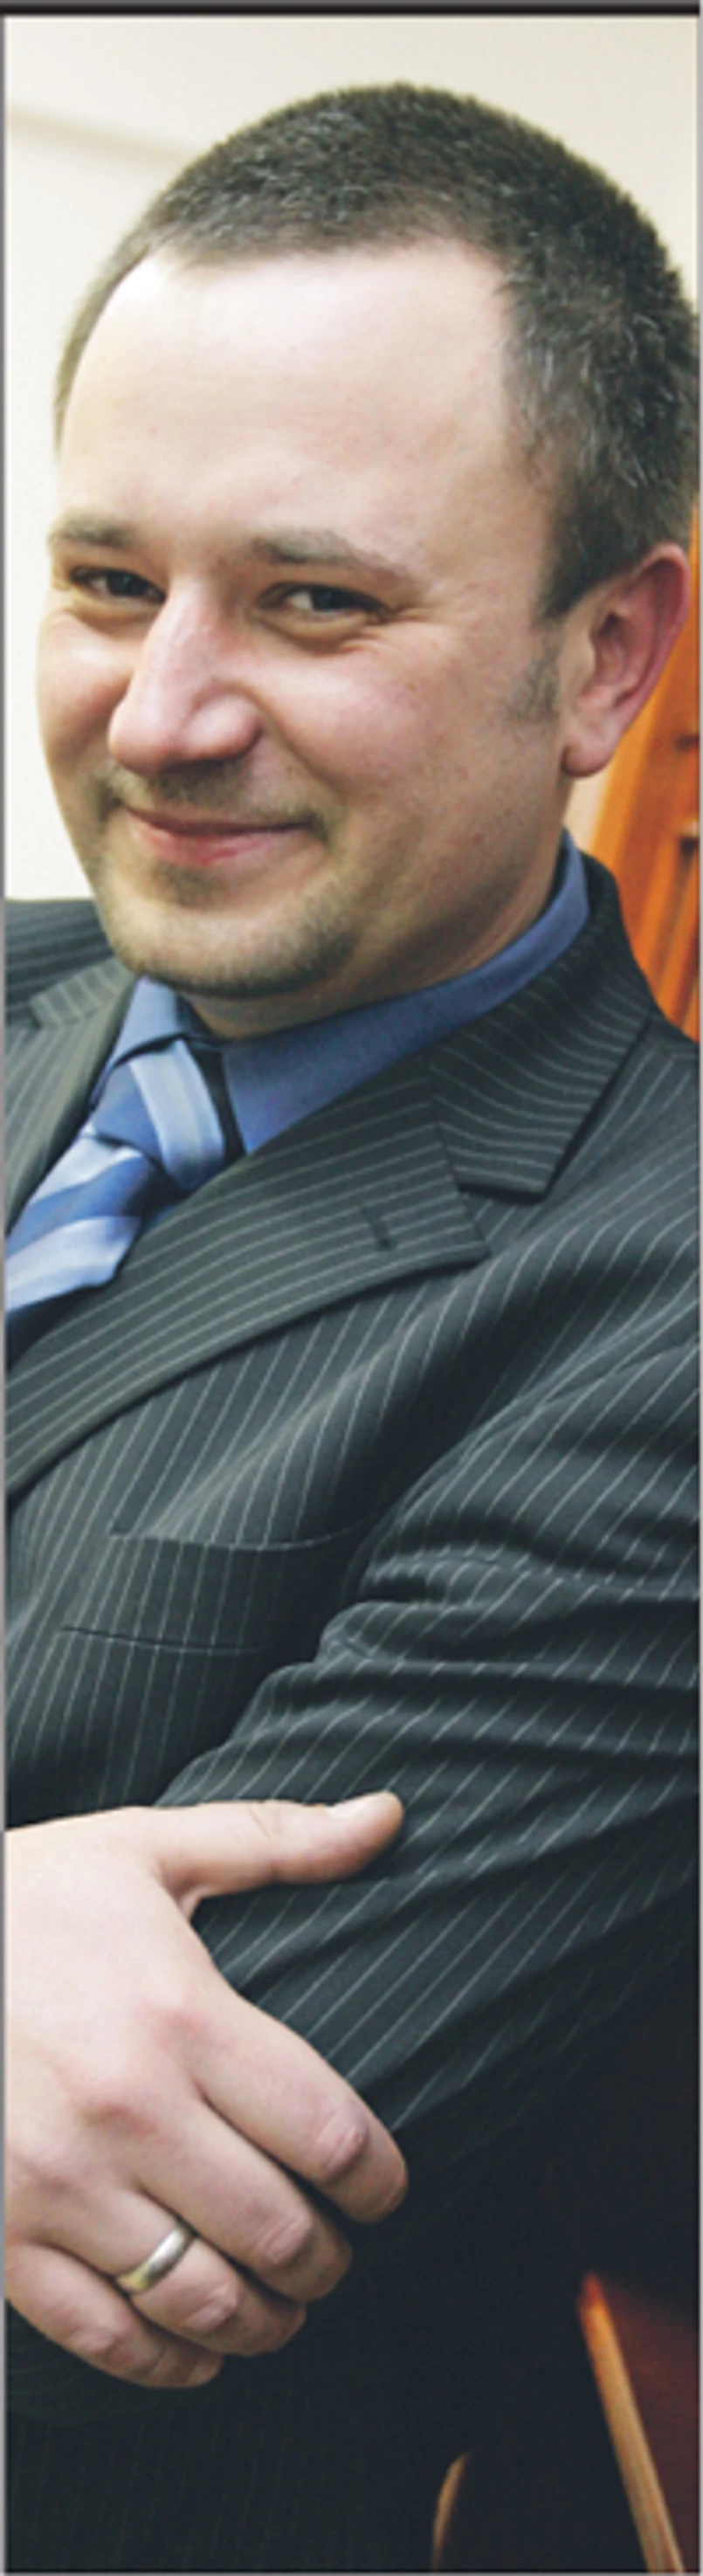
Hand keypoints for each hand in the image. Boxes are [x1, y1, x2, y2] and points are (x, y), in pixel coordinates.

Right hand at [7, 1795, 406, 2390]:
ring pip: (203, 2299)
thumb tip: (390, 1814)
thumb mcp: (145, 1849)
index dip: (381, 2180)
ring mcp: (60, 2184)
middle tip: (339, 2252)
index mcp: (180, 2016)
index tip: (386, 2189)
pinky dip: (168, 2362)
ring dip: (266, 2322)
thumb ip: (275, 1839)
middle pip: (279, 2229)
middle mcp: (128, 2110)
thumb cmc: (27, 1897)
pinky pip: (105, 2334)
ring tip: (285, 2308)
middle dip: (330, 2257)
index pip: (328, 2133)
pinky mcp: (3, 2237)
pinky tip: (200, 2348)